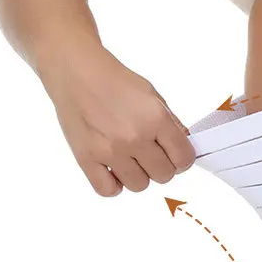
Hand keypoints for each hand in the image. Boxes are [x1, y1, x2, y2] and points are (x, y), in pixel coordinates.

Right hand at [42, 46, 195, 195]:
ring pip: (139, 186)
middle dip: (161, 166)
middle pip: (164, 176)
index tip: (175, 155)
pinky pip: (108, 190)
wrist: (76, 70)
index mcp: (155, 119)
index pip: (184, 159)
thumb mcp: (153, 95)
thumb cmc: (114, 81)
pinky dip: (113, 185)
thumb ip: (172, 124)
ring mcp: (109, 150)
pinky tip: (113, 170)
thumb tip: (185, 146)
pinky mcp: (86, 158)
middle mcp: (134, 137)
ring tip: (129, 158)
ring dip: (138, 175)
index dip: (182, 158)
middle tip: (150, 153)